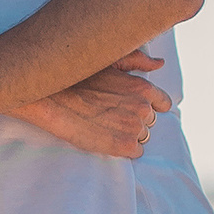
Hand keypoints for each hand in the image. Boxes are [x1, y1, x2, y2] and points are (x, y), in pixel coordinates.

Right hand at [16, 52, 173, 159]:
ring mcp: (133, 129)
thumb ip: (138, 61)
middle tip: (110, 115)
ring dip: (128, 133)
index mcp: (142, 88)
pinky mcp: (122, 147)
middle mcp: (143, 108)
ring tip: (105, 126)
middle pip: (150, 121)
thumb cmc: (77, 77)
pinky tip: (105, 138)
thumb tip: (159, 63)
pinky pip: (134, 152)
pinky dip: (123, 148)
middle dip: (135, 119)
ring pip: (142, 137)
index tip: (132, 107)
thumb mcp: (110, 61)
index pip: (162, 102)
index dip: (148, 105)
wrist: (51, 99)